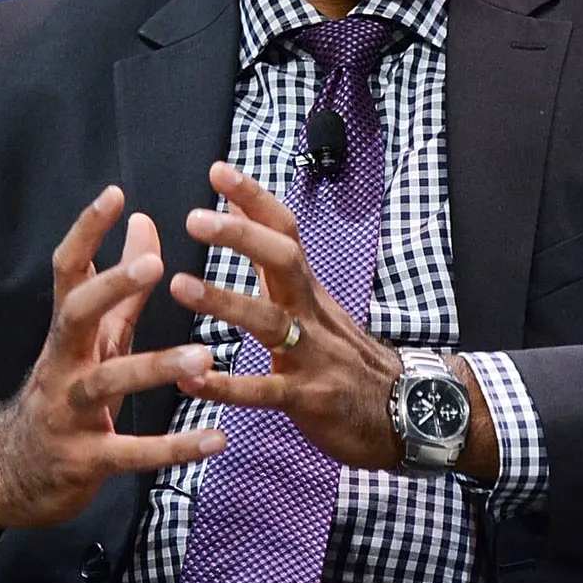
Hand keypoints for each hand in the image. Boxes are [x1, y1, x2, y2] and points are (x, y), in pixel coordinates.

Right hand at [0, 188, 223, 554]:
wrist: (12, 475)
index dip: (86, 231)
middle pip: (76, 314)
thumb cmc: (66, 392)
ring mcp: (69, 413)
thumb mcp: (92, 340)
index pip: (67, 270)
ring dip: (157, 367)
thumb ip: (121, 287)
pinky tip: (217, 438)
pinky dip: (175, 448)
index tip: (115, 193)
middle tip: (153, 264)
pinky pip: (133, 453)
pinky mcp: (86, 461)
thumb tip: (143, 220)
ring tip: (206, 355)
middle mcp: (62, 365)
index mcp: (66, 332)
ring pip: (109, 384)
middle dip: (109, 287)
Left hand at [167, 163, 406, 470]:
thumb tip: (241, 213)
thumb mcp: (312, 303)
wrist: (404, 413)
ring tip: (179, 285)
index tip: (218, 170)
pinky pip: (264, 392)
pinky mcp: (309, 398)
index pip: (284, 231)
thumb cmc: (344, 354)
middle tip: (193, 218)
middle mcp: (311, 311)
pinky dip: (226, 386)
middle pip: (283, 260)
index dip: (255, 198)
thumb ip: (274, 264)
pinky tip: (189, 379)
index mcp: (307, 288)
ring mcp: (312, 354)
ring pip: (270, 320)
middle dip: (240, 236)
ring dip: (224, 301)